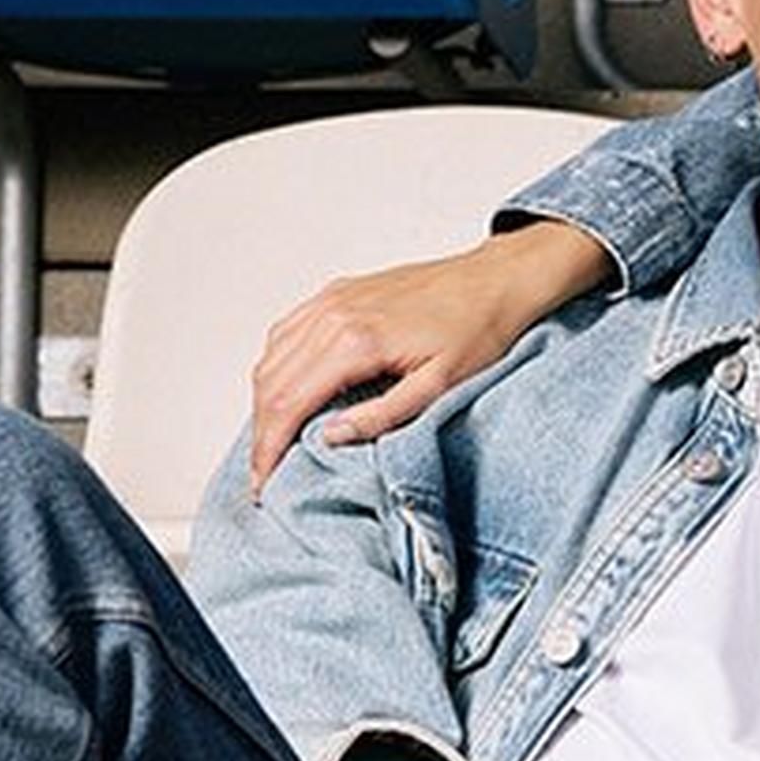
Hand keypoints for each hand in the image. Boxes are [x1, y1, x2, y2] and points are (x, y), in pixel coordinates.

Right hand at [250, 223, 611, 489]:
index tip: (265, 481)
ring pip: (272, 356)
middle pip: (271, 382)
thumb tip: (330, 436)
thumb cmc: (479, 328)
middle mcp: (334, 315)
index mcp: (356, 341)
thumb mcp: (440, 384)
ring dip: (265, 400)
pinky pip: (287, 330)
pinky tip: (287, 388)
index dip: (269, 448)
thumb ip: (383, 414)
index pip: (288, 403)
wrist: (497, 280)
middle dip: (262, 432)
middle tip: (265, 470)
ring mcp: (332, 299)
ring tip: (274, 438)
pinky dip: (277, 364)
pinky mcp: (339, 292)